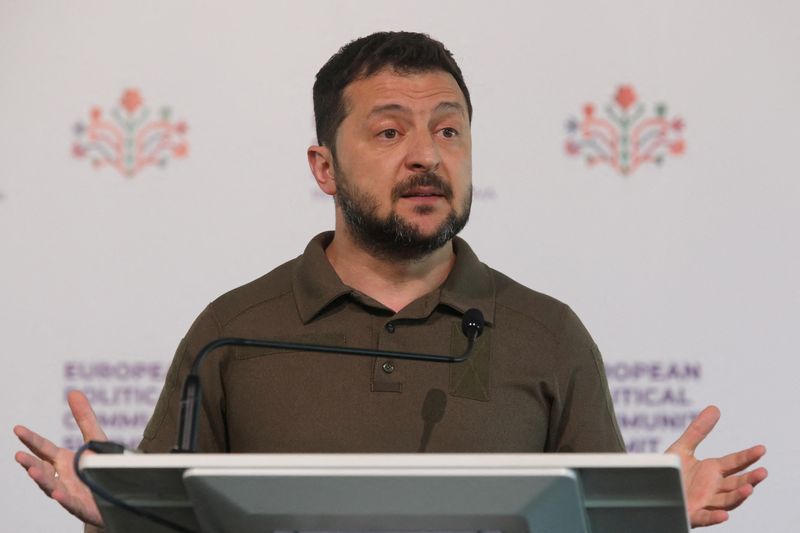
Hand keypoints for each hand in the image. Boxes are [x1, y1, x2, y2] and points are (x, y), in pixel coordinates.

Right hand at [14, 390, 105, 527]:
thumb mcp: (95, 439)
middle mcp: (62, 476)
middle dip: (30, 463)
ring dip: (41, 480)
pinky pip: (72, 504)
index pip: (43, 449)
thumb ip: (84, 418)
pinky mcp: (83, 507)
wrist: (120, 493)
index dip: (31, 439)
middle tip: (18, 455)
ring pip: (51, 487)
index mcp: (63, 461)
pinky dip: (63, 498)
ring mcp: (70, 493)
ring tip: (31, 471)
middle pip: (43, 469)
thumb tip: (73, 392)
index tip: (18, 428)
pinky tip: (57, 493)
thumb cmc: (102, 466)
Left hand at [666, 405, 766, 527]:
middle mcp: (712, 487)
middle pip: (735, 484)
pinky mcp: (692, 514)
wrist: (653, 490)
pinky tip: (724, 514)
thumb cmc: (670, 471)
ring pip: (726, 501)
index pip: (734, 463)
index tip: (761, 449)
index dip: (747, 457)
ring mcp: (704, 502)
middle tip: (762, 472)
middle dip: (749, 479)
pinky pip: (705, 518)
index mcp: (711, 471)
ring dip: (737, 496)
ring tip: (749, 489)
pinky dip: (715, 516)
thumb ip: (698, 431)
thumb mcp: (682, 449)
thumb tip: (715, 408)